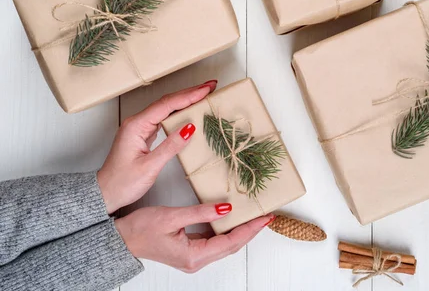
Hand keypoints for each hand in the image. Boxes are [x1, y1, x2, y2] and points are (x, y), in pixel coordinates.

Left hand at [97, 80, 217, 213]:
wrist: (105, 193)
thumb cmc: (123, 183)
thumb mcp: (149, 167)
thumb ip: (170, 146)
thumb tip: (190, 128)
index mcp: (136, 126)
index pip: (166, 105)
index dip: (188, 96)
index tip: (207, 89)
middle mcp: (136, 122)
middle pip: (166, 101)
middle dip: (189, 92)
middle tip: (211, 86)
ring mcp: (139, 127)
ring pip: (165, 107)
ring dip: (185, 99)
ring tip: (204, 94)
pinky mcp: (142, 133)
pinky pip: (163, 116)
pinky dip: (178, 110)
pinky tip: (188, 109)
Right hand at [115, 204, 274, 271]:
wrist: (120, 240)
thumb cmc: (140, 229)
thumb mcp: (171, 216)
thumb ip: (200, 213)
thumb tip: (226, 209)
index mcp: (194, 256)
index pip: (231, 242)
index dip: (250, 229)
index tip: (265, 218)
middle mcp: (196, 261)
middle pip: (232, 246)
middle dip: (250, 231)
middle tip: (266, 216)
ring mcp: (193, 257)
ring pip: (225, 245)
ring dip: (240, 231)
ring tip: (255, 217)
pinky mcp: (190, 251)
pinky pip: (215, 242)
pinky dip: (227, 231)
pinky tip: (234, 220)